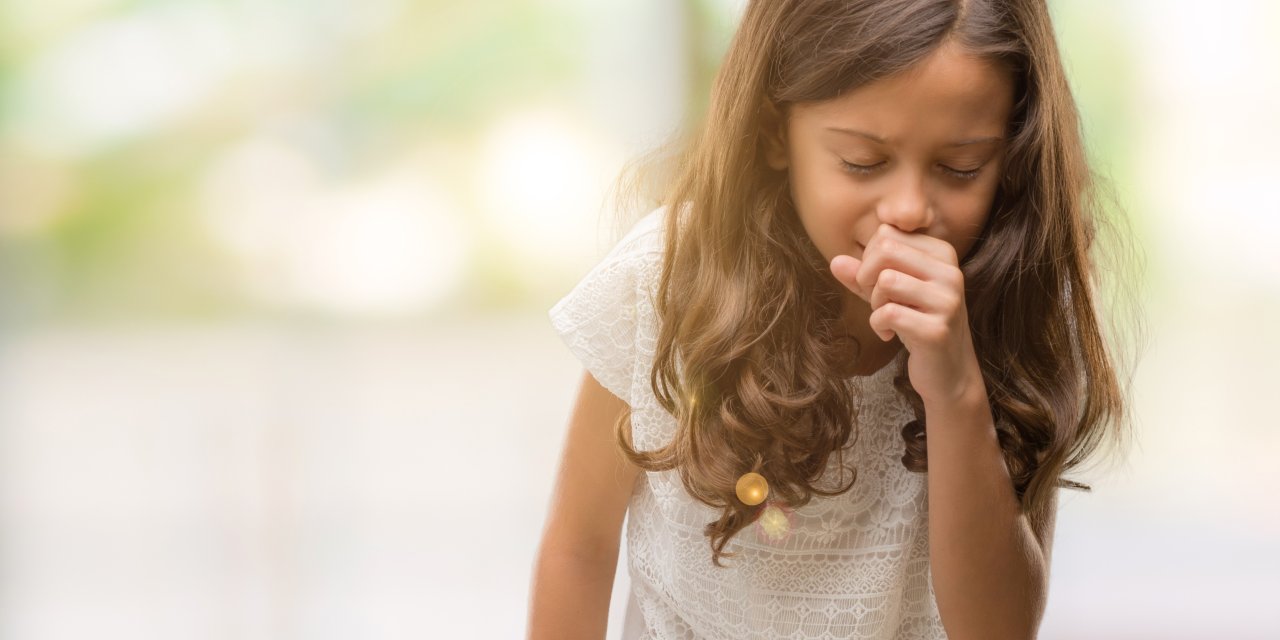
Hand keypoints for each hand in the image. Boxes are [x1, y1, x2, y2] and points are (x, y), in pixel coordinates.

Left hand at [829, 223, 986, 407]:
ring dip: (874, 303)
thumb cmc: (917, 324)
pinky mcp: (937, 329)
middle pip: (885, 250)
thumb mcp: (888, 294)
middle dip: (867, 276)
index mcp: (942, 254)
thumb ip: (863, 276)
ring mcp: (947, 301)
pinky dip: (878, 325)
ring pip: (886, 280)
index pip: (887, 234)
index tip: (879, 284)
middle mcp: (950, 272)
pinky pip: (887, 313)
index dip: (870, 259)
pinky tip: (889, 335)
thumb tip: (835, 261)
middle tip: (876, 300)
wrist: (948, 372)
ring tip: (887, 316)